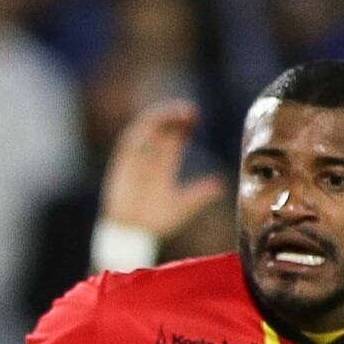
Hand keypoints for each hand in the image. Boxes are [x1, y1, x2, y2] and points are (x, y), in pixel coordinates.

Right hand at [101, 100, 225, 244]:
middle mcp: (150, 160)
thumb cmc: (156, 221)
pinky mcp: (122, 164)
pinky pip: (129, 142)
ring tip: (176, 113)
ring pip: (147, 131)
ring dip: (160, 118)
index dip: (184, 127)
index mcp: (164, 167)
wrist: (134, 232)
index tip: (196, 117)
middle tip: (191, 111)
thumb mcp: (184, 205)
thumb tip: (221, 185)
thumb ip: (200, 193)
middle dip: (175, 118)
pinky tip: (155, 125)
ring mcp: (137, 160)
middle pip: (163, 131)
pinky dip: (140, 131)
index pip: (174, 140)